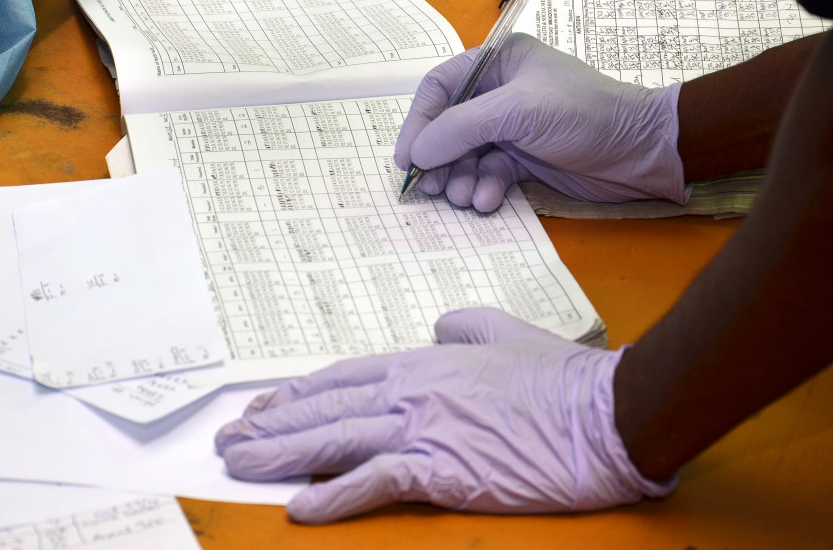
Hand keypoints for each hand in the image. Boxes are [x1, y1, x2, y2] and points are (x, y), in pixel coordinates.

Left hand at [215, 307, 676, 523]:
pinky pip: (374, 482)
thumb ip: (462, 325)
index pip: (343, 377)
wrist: (603, 413)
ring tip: (239, 463)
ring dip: (281, 454)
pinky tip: (301, 508)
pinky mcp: (442, 469)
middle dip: (271, 424)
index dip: (297, 392)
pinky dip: (334, 497)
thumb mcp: (503, 331)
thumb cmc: (560, 377)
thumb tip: (436, 327)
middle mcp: (411, 390)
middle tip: (228, 437)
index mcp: (424, 361)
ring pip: (334, 440)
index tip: (262, 404)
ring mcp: (423, 428)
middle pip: (325, 407)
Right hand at [393, 33, 684, 210]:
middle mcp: (501, 93)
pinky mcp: (525, 159)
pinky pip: (489, 173)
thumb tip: (417, 152)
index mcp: (498, 63)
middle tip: (430, 188)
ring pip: (466, 155)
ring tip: (462, 197)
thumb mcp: (519, 112)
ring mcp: (513, 128)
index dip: (419, 122)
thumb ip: (462, 127)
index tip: (408, 158)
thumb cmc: (584, 114)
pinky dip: (484, 188)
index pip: (440, 88)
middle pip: (449, 126)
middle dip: (439, 158)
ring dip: (460, 178)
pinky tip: (488, 200)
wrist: (641, 150)